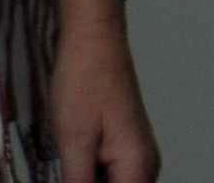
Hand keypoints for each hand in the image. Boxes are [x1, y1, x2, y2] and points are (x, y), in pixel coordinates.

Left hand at [43, 0, 157, 182]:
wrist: (94, 43)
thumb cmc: (84, 85)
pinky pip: (111, 178)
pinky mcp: (124, 149)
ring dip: (89, 182)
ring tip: (67, 166)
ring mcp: (136, 156)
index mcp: (138, 165)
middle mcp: (146, 164)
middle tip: (69, 168)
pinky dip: (91, 179)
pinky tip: (71, 169)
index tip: (73, 175)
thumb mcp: (74, 143)